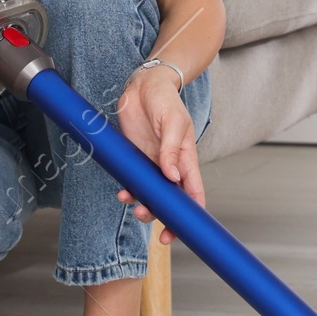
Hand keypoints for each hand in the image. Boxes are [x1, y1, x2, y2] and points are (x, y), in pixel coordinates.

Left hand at [113, 62, 204, 234]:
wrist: (143, 85)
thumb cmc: (165, 100)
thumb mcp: (172, 122)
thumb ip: (170, 149)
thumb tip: (172, 176)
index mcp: (186, 159)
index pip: (193, 193)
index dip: (190, 214)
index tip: (180, 230)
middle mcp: (171, 166)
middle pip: (171, 201)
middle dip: (163, 217)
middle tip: (151, 222)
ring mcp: (152, 164)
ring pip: (151, 195)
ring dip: (144, 206)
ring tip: (133, 206)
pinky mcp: (136, 159)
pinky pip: (134, 182)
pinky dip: (129, 191)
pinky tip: (123, 193)